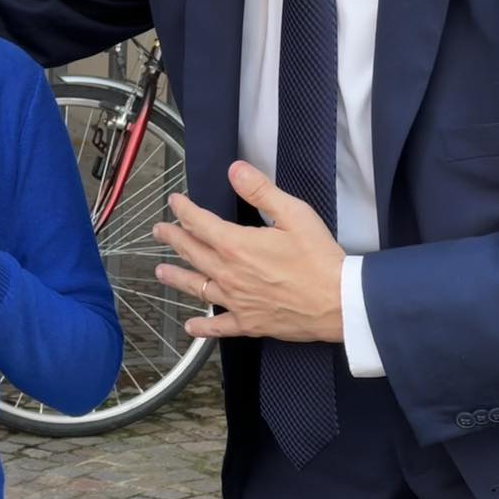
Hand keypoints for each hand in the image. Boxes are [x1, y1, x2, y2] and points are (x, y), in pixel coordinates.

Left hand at [153, 160, 345, 341]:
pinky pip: (220, 326)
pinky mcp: (249, 322)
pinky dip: (203, 327)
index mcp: (236, 245)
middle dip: (173, 238)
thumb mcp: (293, 213)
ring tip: (160, 272)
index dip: (183, 209)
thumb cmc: (319, 257)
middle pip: (193, 252)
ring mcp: (236, 300)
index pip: (199, 222)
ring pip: (198, 287)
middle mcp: (229, 273)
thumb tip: (234, 170)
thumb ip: (260, 190)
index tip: (174, 201)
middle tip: (159, 231)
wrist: (339, 301)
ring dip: (177, 277)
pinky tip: (191, 326)